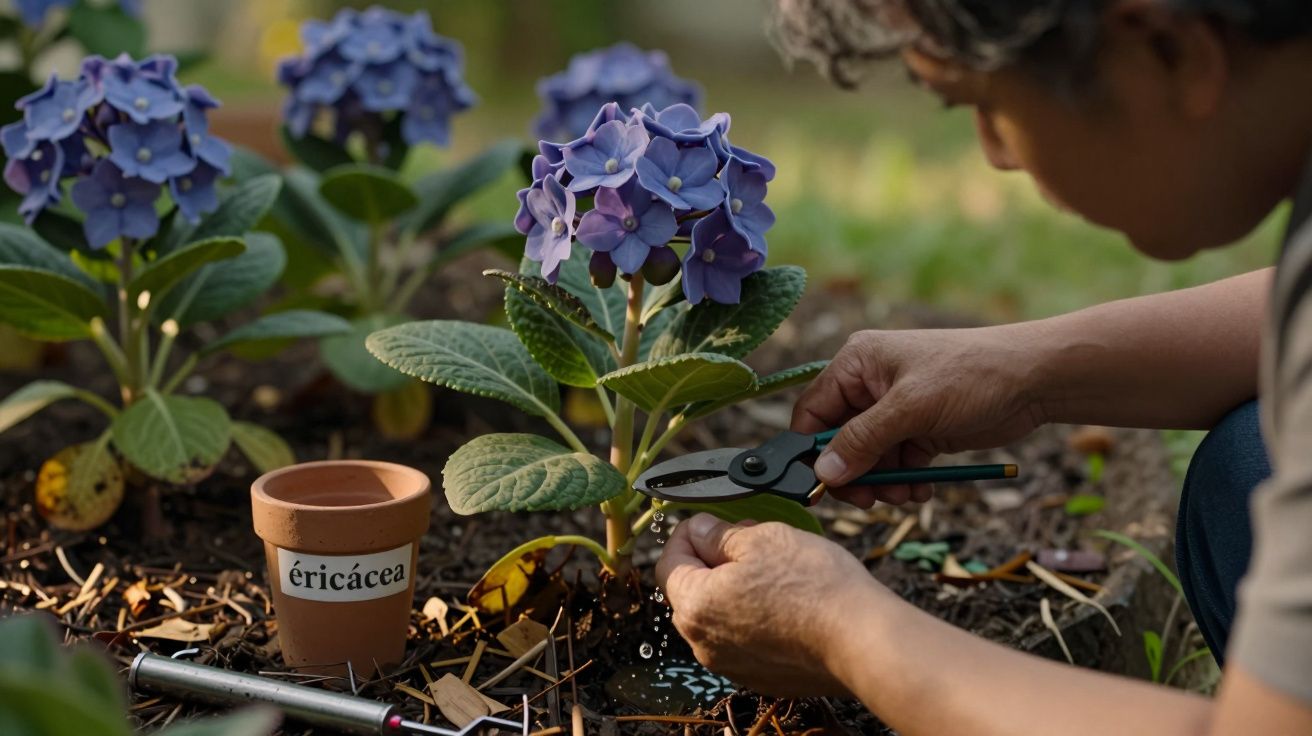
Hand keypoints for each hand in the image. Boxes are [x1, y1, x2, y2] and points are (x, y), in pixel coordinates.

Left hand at [655, 513, 887, 696]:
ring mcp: (733, 665)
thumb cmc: (813, 585)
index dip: (687, 535)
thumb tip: (699, 530)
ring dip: (736, 590)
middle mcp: (704, 644)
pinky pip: (745, 640)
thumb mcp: (762, 538)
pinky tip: (787, 602)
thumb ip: (719, 535)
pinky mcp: (761, 677)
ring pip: (721, 616)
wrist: (862, 639)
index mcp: (695, 606)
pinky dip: (756, 617)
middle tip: (748, 541)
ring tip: (774, 570)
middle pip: (693, 592)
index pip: (669, 563)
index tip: (709, 522)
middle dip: (714, 561)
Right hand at [793, 326, 1046, 506]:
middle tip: (869, 500)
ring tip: (904, 494)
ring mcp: (895, 409)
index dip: (812, 450)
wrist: (1035, 380)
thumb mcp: (911, 408)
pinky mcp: (919, 429)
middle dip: (854, 472)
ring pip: (868, 457)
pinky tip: (921, 490)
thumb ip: (864, 441)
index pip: (813, 412)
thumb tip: (824, 472)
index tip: (821, 486)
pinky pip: (896, 462)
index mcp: (857, 364)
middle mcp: (870, 384)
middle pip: (838, 440)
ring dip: (882, 482)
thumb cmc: (972, 376)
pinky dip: (904, 480)